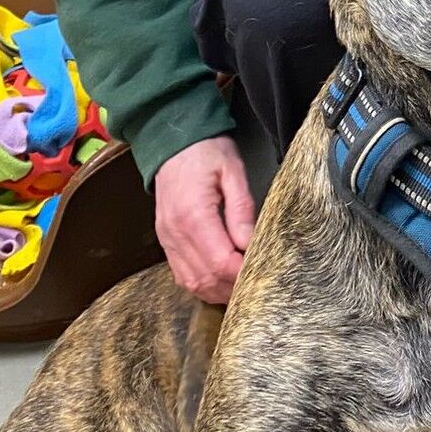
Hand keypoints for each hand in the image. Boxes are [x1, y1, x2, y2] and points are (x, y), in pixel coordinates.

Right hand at [153, 136, 256, 303]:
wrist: (172, 141)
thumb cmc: (206, 152)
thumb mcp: (233, 172)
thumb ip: (242, 210)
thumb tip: (250, 244)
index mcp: (193, 215)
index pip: (220, 262)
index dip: (244, 274)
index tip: (265, 273)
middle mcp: (175, 233)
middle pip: (207, 278)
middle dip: (234, 286)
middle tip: (259, 282)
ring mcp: (167, 239)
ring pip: (193, 283)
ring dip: (219, 290)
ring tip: (243, 284)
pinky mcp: (165, 241)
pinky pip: (182, 275)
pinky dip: (203, 284)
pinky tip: (222, 280)